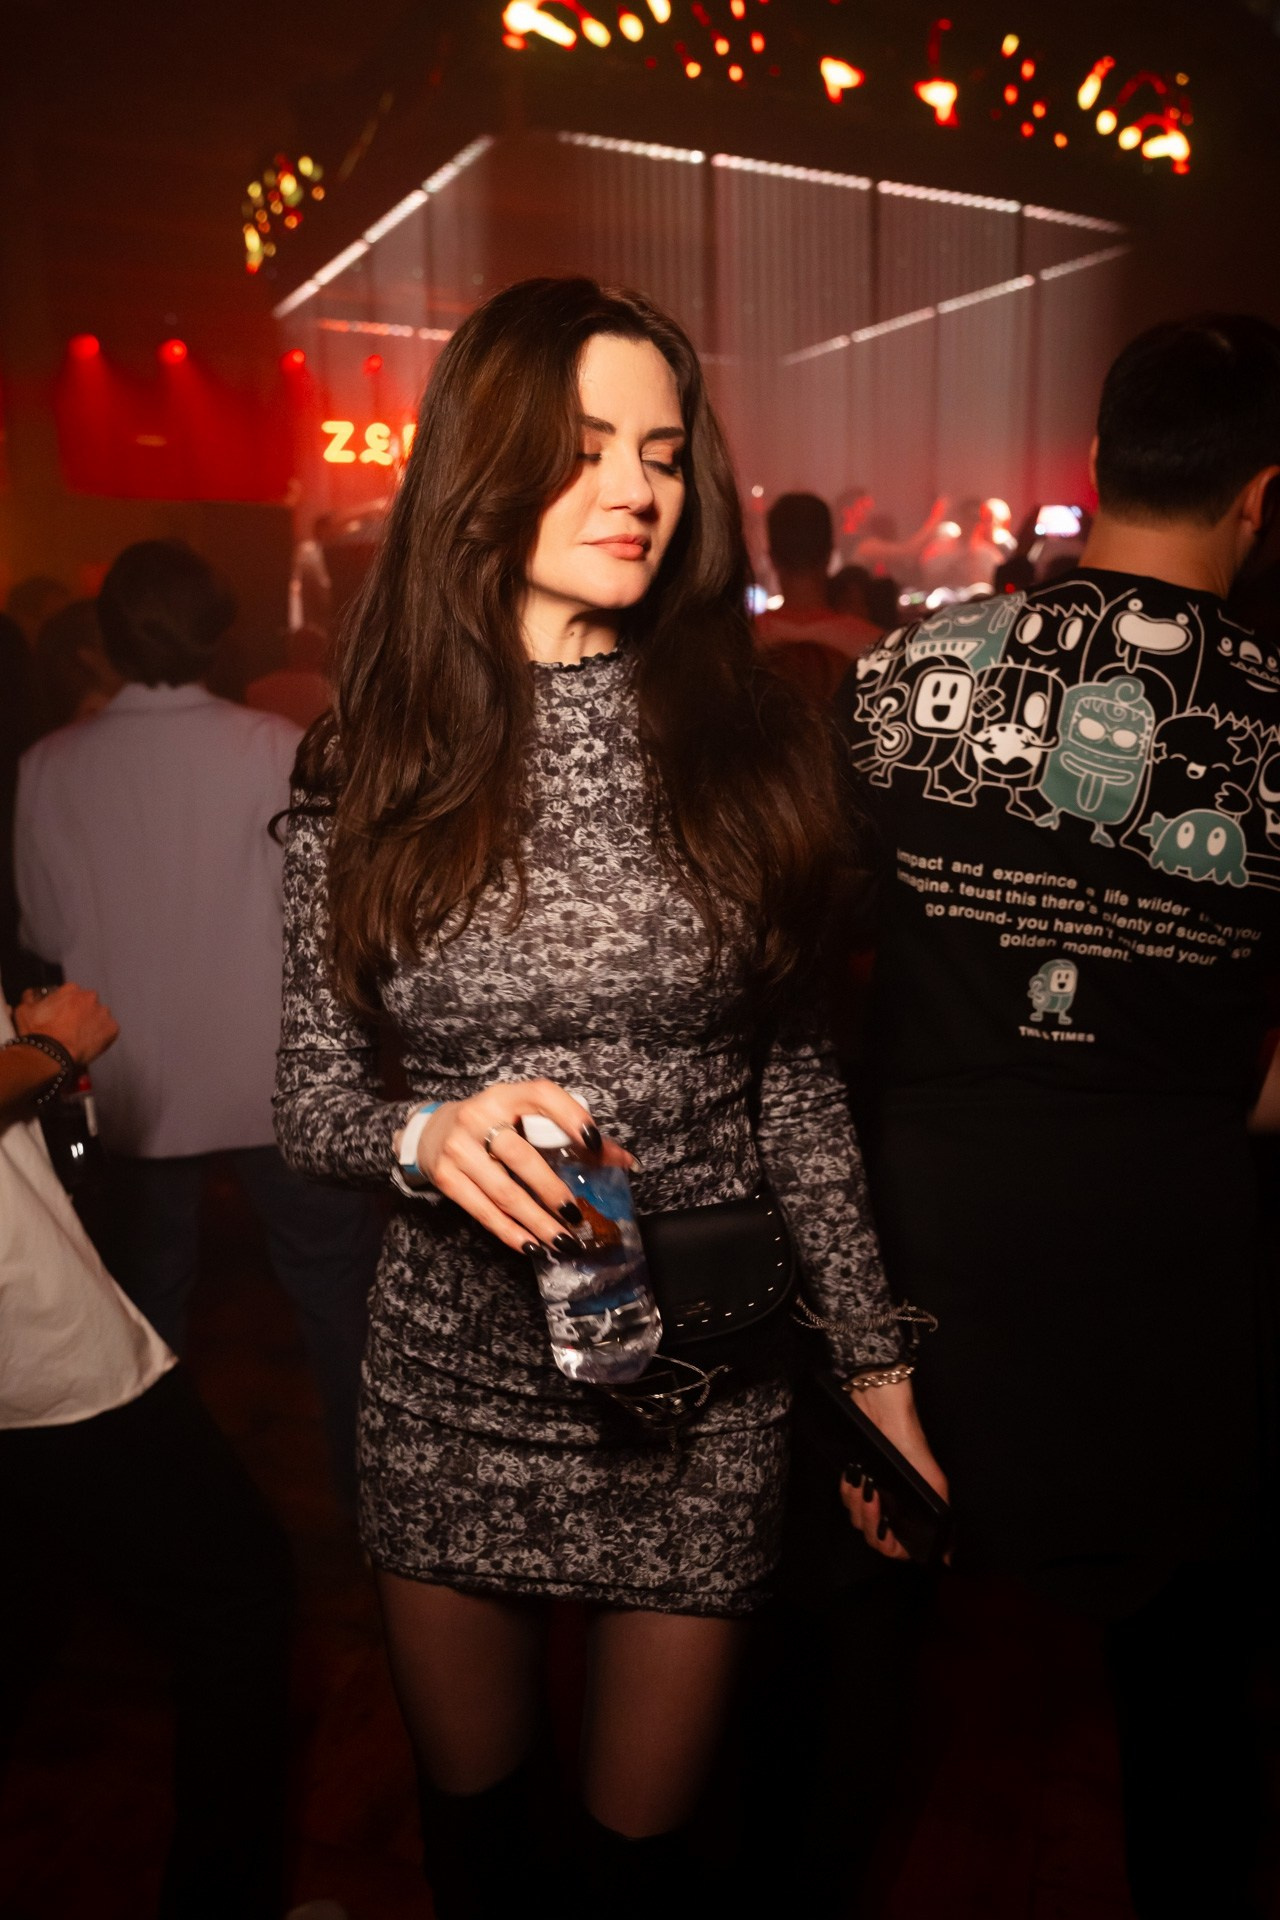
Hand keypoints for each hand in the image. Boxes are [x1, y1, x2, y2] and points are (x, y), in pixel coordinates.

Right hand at [14, 984, 118, 1065]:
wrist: (51, 1054)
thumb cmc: (37, 1033)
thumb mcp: (24, 1010)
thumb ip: (30, 999)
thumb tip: (31, 996)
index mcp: (71, 989)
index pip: (72, 994)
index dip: (67, 1006)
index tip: (63, 1016)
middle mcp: (90, 997)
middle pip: (88, 1004)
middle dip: (82, 1014)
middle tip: (72, 1029)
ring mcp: (103, 1013)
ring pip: (100, 1017)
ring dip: (93, 1024)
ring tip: (81, 1038)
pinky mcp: (112, 1029)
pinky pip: (109, 1031)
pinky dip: (102, 1037)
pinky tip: (90, 1044)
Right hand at [398, 1078, 635, 1254]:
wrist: (431, 1132)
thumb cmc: (492, 1125)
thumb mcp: (523, 1117)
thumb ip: (569, 1134)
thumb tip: (624, 1161)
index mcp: (505, 1095)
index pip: (542, 1097)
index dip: (571, 1117)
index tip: (596, 1145)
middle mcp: (479, 1117)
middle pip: (522, 1157)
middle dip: (553, 1191)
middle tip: (577, 1215)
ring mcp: (458, 1148)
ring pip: (504, 1192)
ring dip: (537, 1222)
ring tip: (563, 1240)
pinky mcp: (445, 1177)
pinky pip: (482, 1211)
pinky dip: (510, 1232)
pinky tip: (532, 1246)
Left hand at [840, 1378, 948, 1563]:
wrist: (885, 1415)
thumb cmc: (913, 1449)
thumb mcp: (935, 1483)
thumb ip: (943, 1519)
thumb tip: (948, 1556)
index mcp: (909, 1514)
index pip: (895, 1549)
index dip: (889, 1546)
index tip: (886, 1530)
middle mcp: (890, 1509)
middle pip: (872, 1537)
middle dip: (870, 1521)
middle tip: (873, 1497)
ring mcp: (871, 1496)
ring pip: (857, 1519)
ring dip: (857, 1504)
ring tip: (865, 1484)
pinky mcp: (855, 1482)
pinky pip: (846, 1499)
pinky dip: (848, 1491)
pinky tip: (854, 1478)